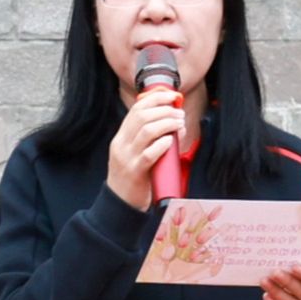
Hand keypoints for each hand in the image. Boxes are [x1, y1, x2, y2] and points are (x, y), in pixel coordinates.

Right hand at [104, 82, 194, 211]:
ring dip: (167, 123)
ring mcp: (127, 158)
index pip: (136, 109)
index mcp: (121, 137)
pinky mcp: (135, 172)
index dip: (155, 98)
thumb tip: (174, 123)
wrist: (120, 204)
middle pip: (142, 116)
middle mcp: (121, 144)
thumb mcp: (135, 153)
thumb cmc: (133, 177)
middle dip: (164, 109)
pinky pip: (149, 154)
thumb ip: (149, 139)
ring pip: (146, 131)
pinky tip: (171, 141)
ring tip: (180, 123)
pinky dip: (162, 144)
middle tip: (180, 112)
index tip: (172, 95)